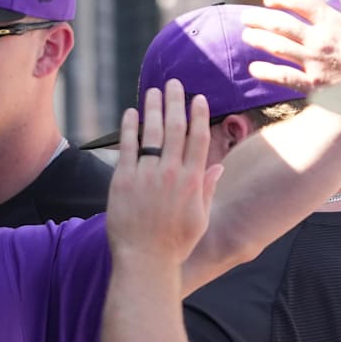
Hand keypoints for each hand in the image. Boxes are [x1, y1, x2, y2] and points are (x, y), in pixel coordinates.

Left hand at [106, 80, 220, 266]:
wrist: (144, 259)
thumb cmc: (174, 244)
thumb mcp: (199, 219)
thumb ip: (207, 190)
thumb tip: (216, 166)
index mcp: (193, 181)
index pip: (199, 139)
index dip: (199, 115)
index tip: (198, 98)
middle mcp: (172, 173)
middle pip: (176, 128)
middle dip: (176, 102)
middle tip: (174, 83)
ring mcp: (147, 175)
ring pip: (153, 132)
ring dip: (154, 108)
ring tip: (154, 90)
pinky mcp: (124, 180)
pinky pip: (127, 146)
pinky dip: (130, 127)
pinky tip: (131, 113)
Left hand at [242, 0, 340, 91]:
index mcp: (334, 22)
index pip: (301, 2)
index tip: (269, 0)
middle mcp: (320, 40)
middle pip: (282, 24)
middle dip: (260, 19)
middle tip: (246, 17)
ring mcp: (314, 62)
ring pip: (278, 47)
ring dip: (259, 40)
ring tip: (246, 35)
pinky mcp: (312, 83)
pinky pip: (283, 77)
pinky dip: (266, 72)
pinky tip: (253, 68)